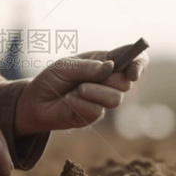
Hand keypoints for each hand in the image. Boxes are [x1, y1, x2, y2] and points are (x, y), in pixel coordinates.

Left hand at [14, 43, 148, 135]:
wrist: (36, 101)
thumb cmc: (51, 79)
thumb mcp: (65, 66)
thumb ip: (87, 66)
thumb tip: (110, 67)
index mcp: (104, 62)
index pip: (132, 60)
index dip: (139, 64)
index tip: (133, 72)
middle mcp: (107, 80)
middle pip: (126, 82)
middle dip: (110, 80)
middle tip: (88, 79)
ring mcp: (102, 99)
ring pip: (116, 99)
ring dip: (94, 92)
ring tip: (77, 90)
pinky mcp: (94, 115)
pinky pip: (98, 111)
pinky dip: (81, 104)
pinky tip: (69, 101)